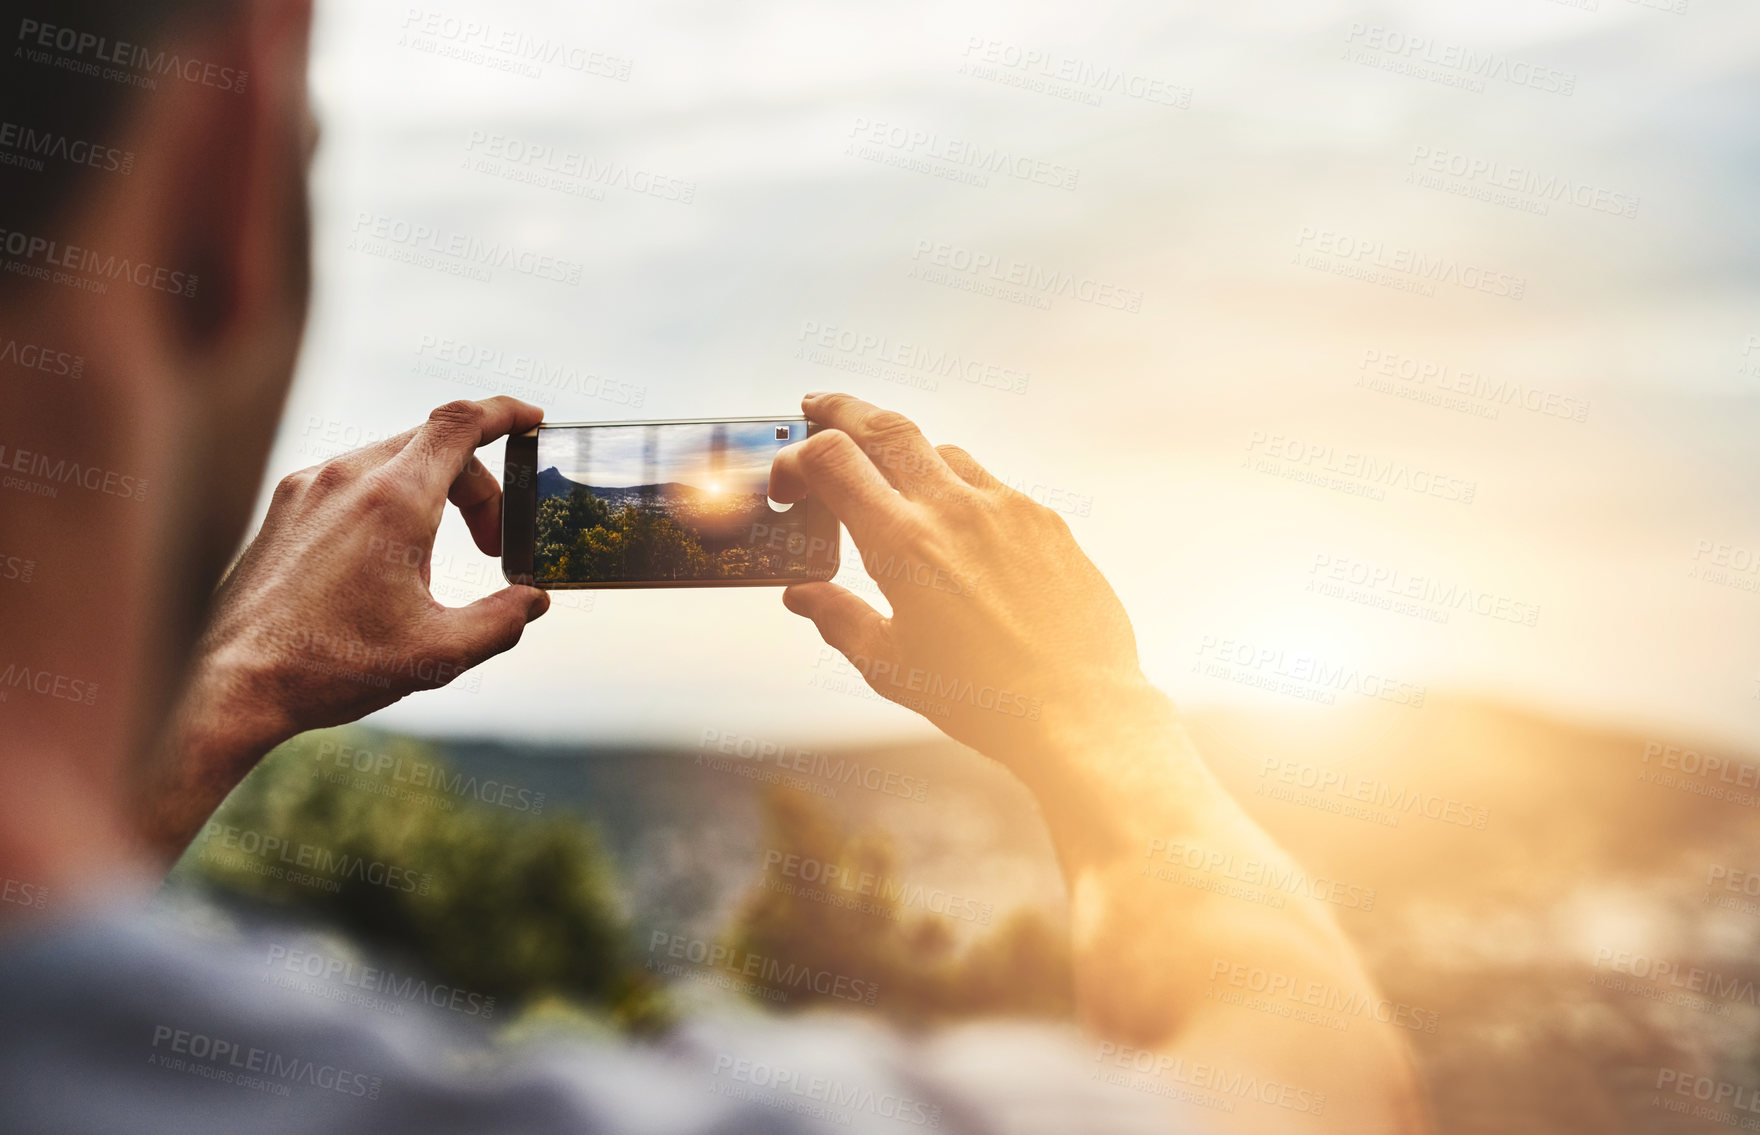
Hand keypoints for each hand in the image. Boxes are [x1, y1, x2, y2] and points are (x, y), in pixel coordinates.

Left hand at [138, 397, 549, 855]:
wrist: (228, 685)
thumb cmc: (331, 668)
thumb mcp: (438, 655)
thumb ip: (501, 622)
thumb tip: (532, 601)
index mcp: (394, 501)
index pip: (461, 423)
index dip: (505, 413)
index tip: (534, 422)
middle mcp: (348, 477)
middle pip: (434, 443)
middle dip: (476, 485)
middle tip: (493, 545)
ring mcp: (307, 487)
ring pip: (392, 460)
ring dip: (431, 497)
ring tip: (428, 571)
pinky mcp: (282, 507)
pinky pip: (351, 481)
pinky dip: (387, 504)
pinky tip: (380, 568)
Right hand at [770, 392, 1150, 769]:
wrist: (1079, 707)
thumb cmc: (984, 698)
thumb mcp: (891, 666)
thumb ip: (840, 620)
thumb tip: (803, 596)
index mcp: (903, 544)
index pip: (833, 459)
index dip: (797, 459)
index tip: (789, 485)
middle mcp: (954, 510)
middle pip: (884, 426)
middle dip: (841, 410)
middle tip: (816, 409)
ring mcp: (1005, 508)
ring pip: (941, 450)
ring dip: (904, 455)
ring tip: (890, 484)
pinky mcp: (1045, 521)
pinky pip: (991, 486)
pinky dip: (959, 492)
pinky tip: (958, 531)